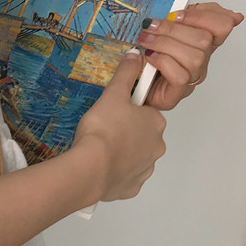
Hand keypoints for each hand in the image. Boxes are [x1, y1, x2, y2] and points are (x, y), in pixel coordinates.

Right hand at [72, 52, 166, 202]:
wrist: (89, 169)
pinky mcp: (131, 188)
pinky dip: (116, 176)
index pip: (147, 115)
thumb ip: (125, 74)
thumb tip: (134, 56)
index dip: (129, 113)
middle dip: (127, 136)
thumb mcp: (112, 94)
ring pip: (135, 160)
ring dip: (122, 157)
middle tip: (105, 134)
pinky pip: (126, 179)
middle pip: (143, 138)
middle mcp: (156, 147)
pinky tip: (103, 170)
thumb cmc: (102, 131)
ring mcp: (144, 170)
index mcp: (155, 123)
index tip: (113, 115)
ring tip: (101, 153)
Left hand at [137, 1, 244, 110]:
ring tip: (146, 41)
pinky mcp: (177, 94)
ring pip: (194, 58)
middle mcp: (201, 62)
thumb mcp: (165, 32)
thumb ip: (180, 19)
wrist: (130, 88)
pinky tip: (150, 57)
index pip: (222, 26)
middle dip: (174, 29)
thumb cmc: (147, 60)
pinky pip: (180, 76)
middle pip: (205, 40)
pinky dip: (163, 62)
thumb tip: (188, 7)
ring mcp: (190, 80)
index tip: (177, 14)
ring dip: (165, 44)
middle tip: (151, 26)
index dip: (203, 16)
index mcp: (203, 44)